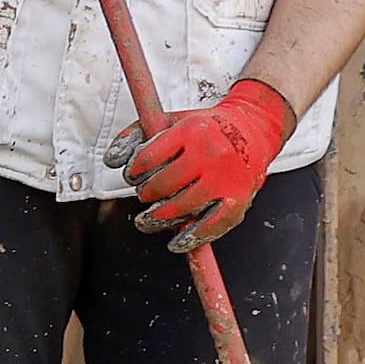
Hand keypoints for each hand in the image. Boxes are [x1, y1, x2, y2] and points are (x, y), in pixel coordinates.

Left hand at [115, 77, 294, 247]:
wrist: (253, 128)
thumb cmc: (206, 128)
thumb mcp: (171, 121)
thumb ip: (136, 135)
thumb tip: (111, 160)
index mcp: (191, 131)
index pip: (147, 159)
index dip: (134, 172)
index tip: (134, 176)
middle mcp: (210, 153)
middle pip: (162, 186)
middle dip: (146, 194)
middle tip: (145, 194)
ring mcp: (226, 178)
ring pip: (181, 208)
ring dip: (159, 218)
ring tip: (150, 219)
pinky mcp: (239, 199)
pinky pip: (212, 225)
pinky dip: (192, 237)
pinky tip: (177, 241)